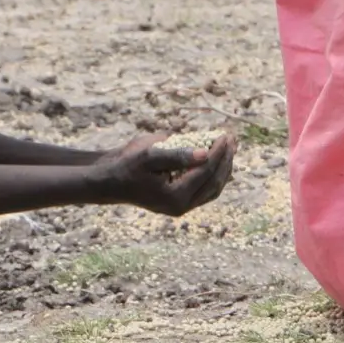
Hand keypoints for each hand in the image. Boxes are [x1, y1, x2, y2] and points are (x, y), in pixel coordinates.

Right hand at [92, 134, 236, 216]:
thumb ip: (177, 154)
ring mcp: (181, 207)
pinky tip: (219, 159)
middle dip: (226, 159)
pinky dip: (215, 175)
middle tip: (232, 138)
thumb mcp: (149, 154)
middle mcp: (181, 207)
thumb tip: (205, 153)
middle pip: (214, 182)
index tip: (225, 134)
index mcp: (175, 197)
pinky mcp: (180, 204)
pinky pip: (205, 190)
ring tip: (230, 147)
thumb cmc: (127, 164)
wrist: (111, 181)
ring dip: (224, 168)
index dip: (218, 152)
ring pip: (213, 189)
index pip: (205, 171)